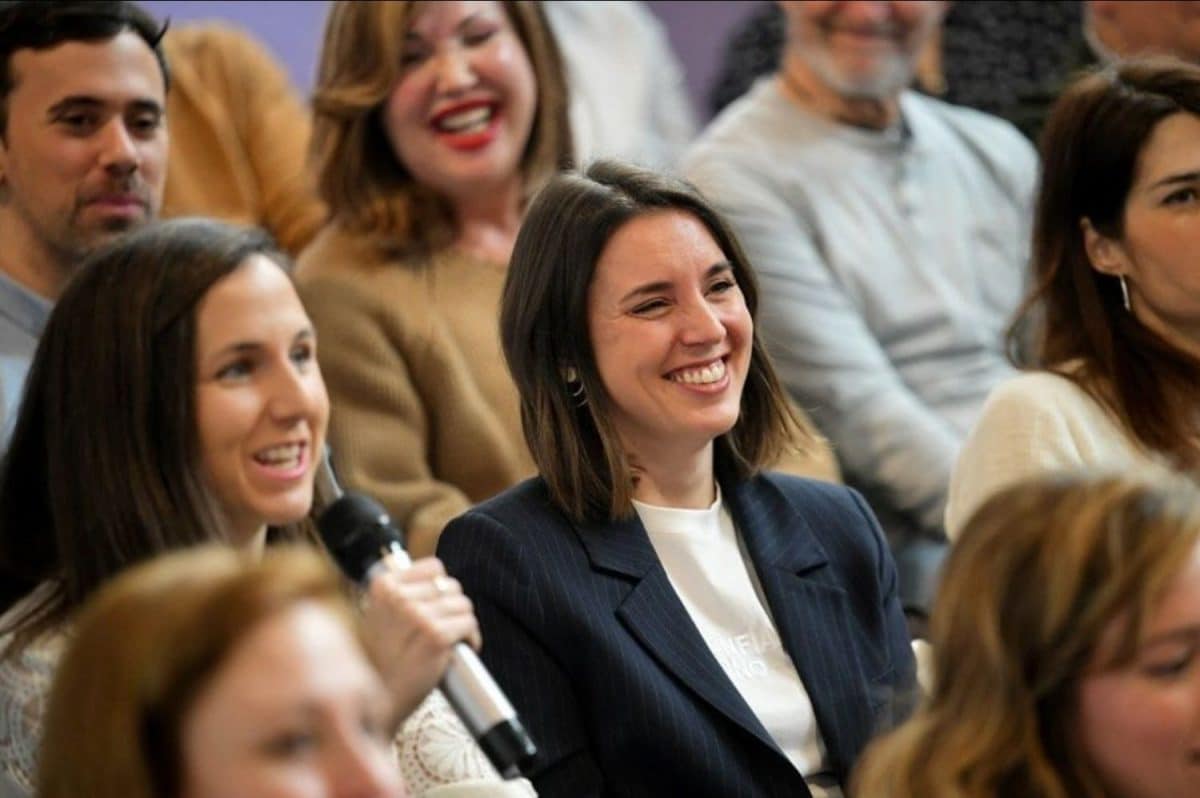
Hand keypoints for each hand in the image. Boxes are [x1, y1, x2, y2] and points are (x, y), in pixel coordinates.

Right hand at [361, 556, 480, 721]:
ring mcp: (418, 615)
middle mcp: (399, 597)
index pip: (433, 567)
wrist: (380, 703)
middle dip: (452, 608)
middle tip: (445, 629)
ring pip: (463, 604)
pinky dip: (471, 638)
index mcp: (383, 586)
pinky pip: (469, 623)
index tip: (437, 606)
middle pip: (451, 586)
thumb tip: (438, 578)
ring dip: (463, 623)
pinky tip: (460, 649)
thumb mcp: (378, 617)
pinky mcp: (436, 636)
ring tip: (452, 640)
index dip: (440, 588)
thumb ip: (401, 594)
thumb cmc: (382, 662)